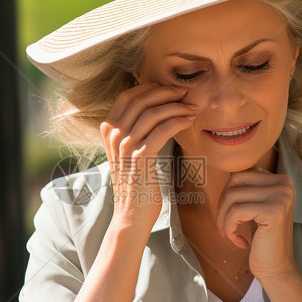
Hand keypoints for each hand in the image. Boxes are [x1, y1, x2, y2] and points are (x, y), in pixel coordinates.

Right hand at [100, 82, 198, 228]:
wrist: (132, 213)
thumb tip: (158, 106)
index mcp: (108, 129)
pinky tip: (189, 121)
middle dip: (167, 92)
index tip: (172, 89)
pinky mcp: (140, 157)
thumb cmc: (137, 181)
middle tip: (186, 93)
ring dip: (177, 106)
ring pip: (153, 113)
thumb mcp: (130, 151)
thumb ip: (136, 129)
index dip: (151, 88)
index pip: (128, 96)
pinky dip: (178, 121)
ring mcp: (125, 145)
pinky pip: (162, 130)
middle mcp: (113, 134)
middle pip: (141, 99)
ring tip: (192, 108)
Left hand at [215, 168, 298, 282]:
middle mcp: (285, 185)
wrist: (276, 268)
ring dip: (224, 218)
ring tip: (229, 234)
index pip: (241, 173)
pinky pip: (235, 212)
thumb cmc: (262, 239)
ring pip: (232, 195)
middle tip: (225, 225)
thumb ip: (248, 188)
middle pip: (235, 180)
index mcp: (282, 180)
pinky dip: (230, 228)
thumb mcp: (255, 206)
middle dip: (223, 203)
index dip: (228, 194)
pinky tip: (239, 242)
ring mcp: (281, 197)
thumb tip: (226, 169)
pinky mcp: (273, 211)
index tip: (230, 215)